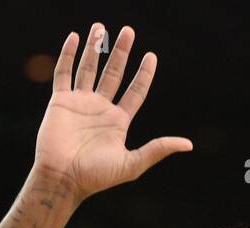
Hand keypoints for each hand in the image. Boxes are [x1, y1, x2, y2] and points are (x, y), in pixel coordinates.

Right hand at [34, 23, 191, 205]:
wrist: (63, 179)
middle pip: (113, 73)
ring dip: (93, 48)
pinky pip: (64, 74)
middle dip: (120, 52)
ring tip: (99, 27)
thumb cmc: (96, 177)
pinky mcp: (60, 102)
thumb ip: (157, 149)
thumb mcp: (132, 164)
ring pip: (88, 69)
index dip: (144, 74)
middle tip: (128, 31)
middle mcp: (100, 109)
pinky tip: (74, 37)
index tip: (151, 56)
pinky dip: (68, 55)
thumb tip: (188, 144)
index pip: (135, 91)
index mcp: (118, 121)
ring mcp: (80, 103)